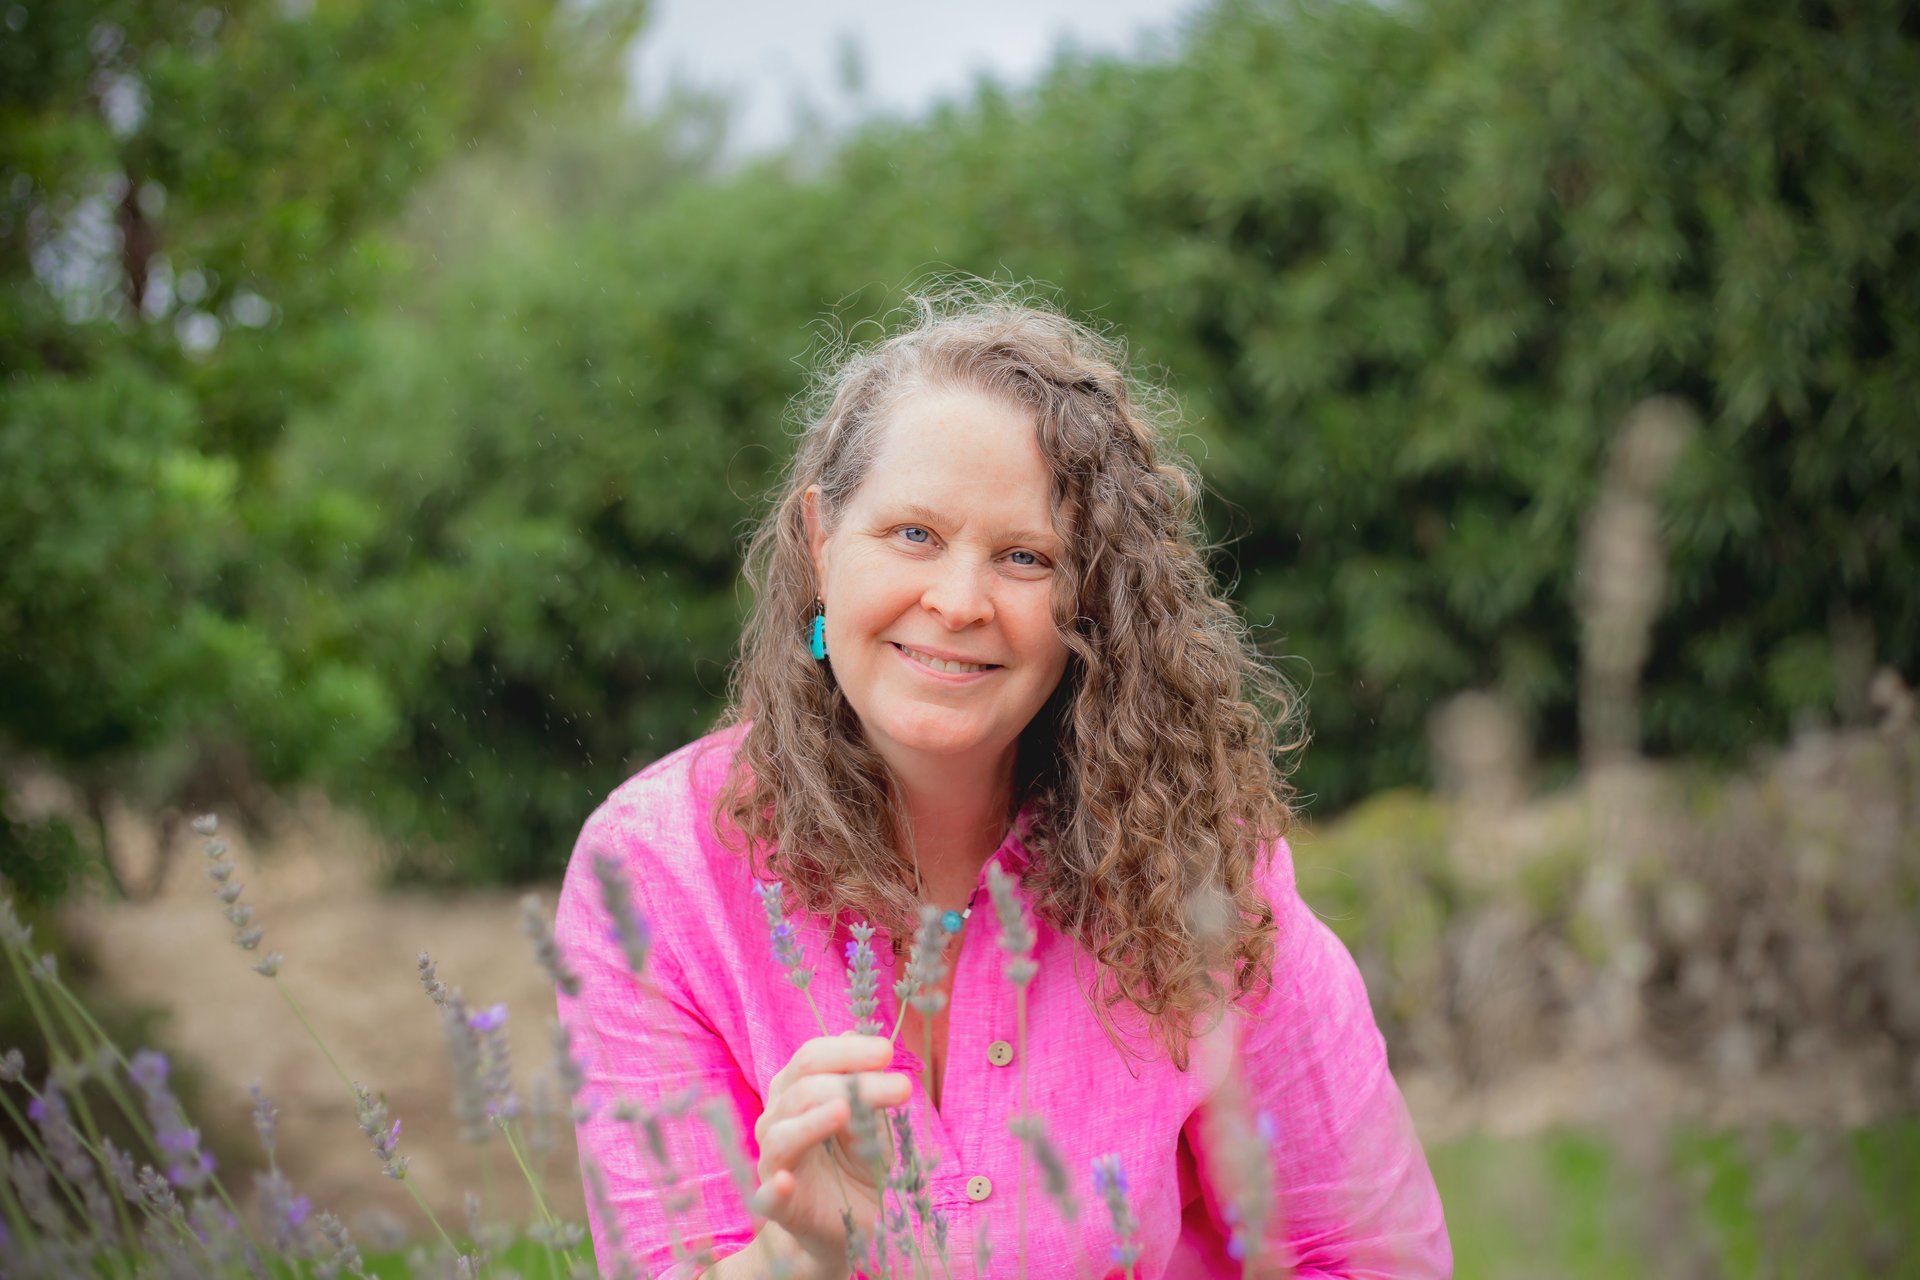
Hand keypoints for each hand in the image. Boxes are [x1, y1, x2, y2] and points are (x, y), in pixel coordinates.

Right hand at [751, 1034, 910, 1275]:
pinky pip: (767, 1193)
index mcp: (796, 1091)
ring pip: (782, 1132)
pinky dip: (774, 1188)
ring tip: (846, 1111)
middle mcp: (777, 1119)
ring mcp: (773, 1161)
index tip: (887, 1053)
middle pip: (803, 1088)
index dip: (848, 1051)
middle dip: (852, 1080)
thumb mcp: (869, 1122)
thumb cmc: (856, 1165)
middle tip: (902, 1088)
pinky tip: (786, 1182)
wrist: (846, 1225)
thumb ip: (864, 1088)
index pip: (812, 1057)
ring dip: (814, 1121)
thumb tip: (872, 1044)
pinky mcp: (775, 1204)